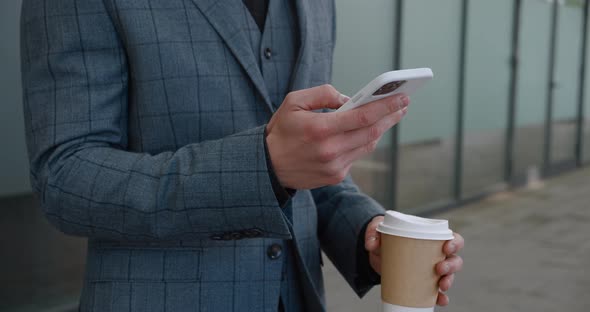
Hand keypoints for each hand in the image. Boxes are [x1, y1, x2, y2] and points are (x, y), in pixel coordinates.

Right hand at [266, 84, 408, 188]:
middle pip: (372, 132)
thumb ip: (322, 94)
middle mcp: (330, 150)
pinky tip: (367, 132)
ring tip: (391, 116)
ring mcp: (335, 166)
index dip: (386, 106)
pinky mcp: (336, 176)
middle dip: (391, 117)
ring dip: (381, 129)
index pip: (363, 116)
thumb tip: (348, 99)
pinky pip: (357, 156)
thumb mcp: (294, 102)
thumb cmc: (281, 131)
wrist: (268, 166)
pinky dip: (363, 142)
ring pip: (368, 145)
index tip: (401, 97)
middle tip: (403, 104)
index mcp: (320, 128)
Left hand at [364, 216, 464, 305]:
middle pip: (454, 259)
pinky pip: (437, 292)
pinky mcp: (423, 283)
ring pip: (449, 276)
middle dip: (451, 265)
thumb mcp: (377, 228)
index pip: (452, 238)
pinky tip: (440, 300)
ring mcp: (431, 270)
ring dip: (449, 281)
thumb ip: (373, 231)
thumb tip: (371, 243)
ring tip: (441, 286)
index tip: (446, 247)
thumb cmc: (384, 237)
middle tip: (439, 268)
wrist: (377, 254)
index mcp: (431, 237)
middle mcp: (436, 254)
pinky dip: (440, 297)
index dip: (454, 243)